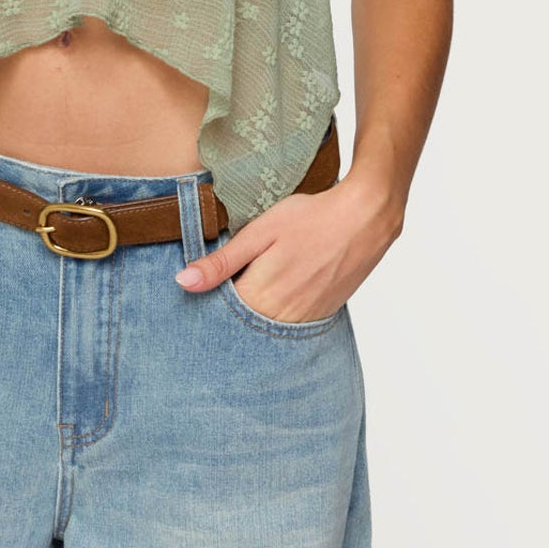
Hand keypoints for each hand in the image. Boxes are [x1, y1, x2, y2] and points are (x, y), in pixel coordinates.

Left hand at [175, 176, 403, 323]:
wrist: (365, 218)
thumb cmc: (311, 218)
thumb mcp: (260, 233)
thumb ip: (222, 262)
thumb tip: (183, 282)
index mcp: (260, 296)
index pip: (218, 316)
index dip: (205, 302)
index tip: (197, 288)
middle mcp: (282, 318)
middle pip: (240, 327)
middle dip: (226, 313)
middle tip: (221, 285)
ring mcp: (304, 320)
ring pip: (265, 329)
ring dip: (252, 314)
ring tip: (250, 285)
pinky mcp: (322, 315)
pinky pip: (289, 326)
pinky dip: (276, 314)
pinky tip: (275, 290)